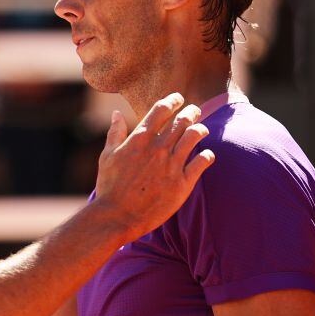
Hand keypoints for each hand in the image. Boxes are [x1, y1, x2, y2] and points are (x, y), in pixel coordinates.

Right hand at [94, 93, 213, 240]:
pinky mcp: (182, 183)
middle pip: (181, 120)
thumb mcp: (107, 155)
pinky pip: (202, 162)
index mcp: (139, 138)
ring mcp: (172, 165)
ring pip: (194, 136)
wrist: (117, 217)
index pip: (161, 109)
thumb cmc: (109, 187)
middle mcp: (158, 148)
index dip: (172, 100)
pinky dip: (207, 155)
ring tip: (202, 129)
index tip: (177, 98)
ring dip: (200, 129)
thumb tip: (117, 113)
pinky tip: (207, 155)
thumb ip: (115, 132)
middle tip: (194, 110)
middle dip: (191, 111)